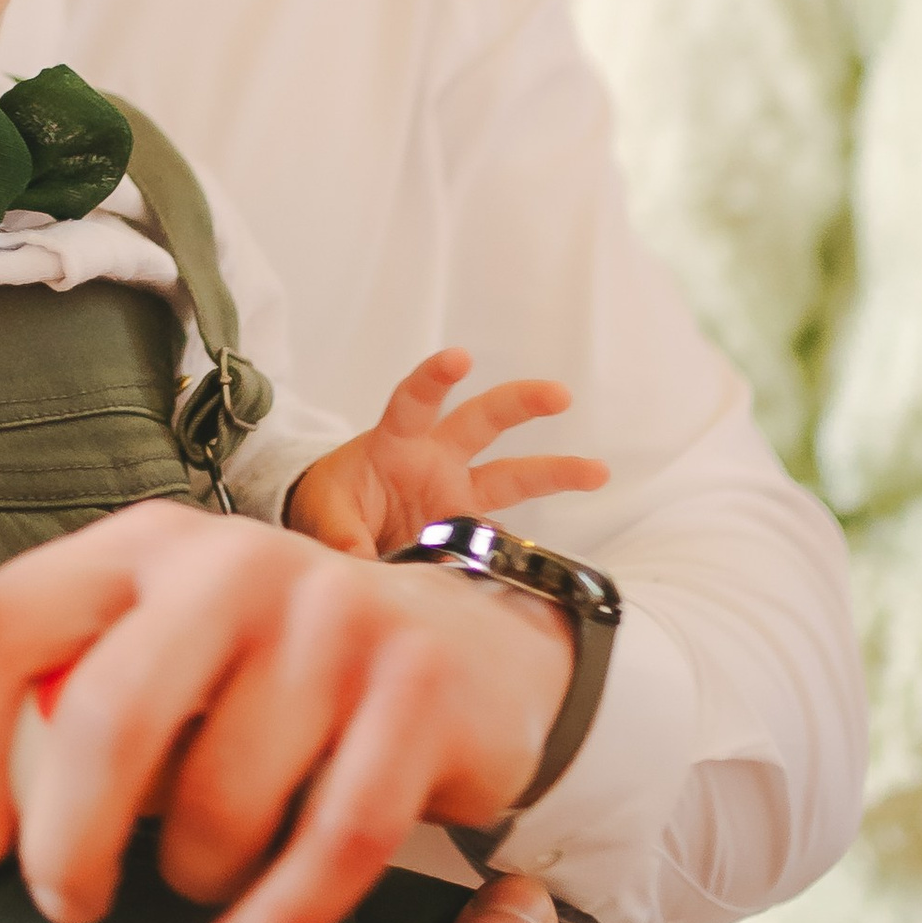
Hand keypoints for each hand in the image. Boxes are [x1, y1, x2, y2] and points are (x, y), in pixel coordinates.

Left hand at [0, 496, 569, 922]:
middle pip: (106, 717)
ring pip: (222, 797)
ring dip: (192, 879)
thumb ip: (12, 700)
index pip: (2, 622)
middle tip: (67, 900)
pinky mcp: (419, 692)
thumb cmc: (261, 677)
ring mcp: (337, 618)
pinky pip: (333, 843)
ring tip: (193, 886)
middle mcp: (234, 562)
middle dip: (69, 841)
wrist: (465, 654)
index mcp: (139, 544)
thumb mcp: (135, 664)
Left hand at [286, 348, 608, 560]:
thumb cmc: (333, 501)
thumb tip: (359, 564)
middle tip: (559, 396)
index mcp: (397, 442)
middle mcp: (437, 460)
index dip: (435, 378)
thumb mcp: (323, 513)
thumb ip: (340, 535)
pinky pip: (499, 538)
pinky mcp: (468, 529)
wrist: (341, 524)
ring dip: (554, 471)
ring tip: (598, 471)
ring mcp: (458, 493)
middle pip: (484, 421)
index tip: (460, 357)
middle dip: (520, 403)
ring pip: (512, 476)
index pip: (416, 401)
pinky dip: (517, 554)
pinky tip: (547, 564)